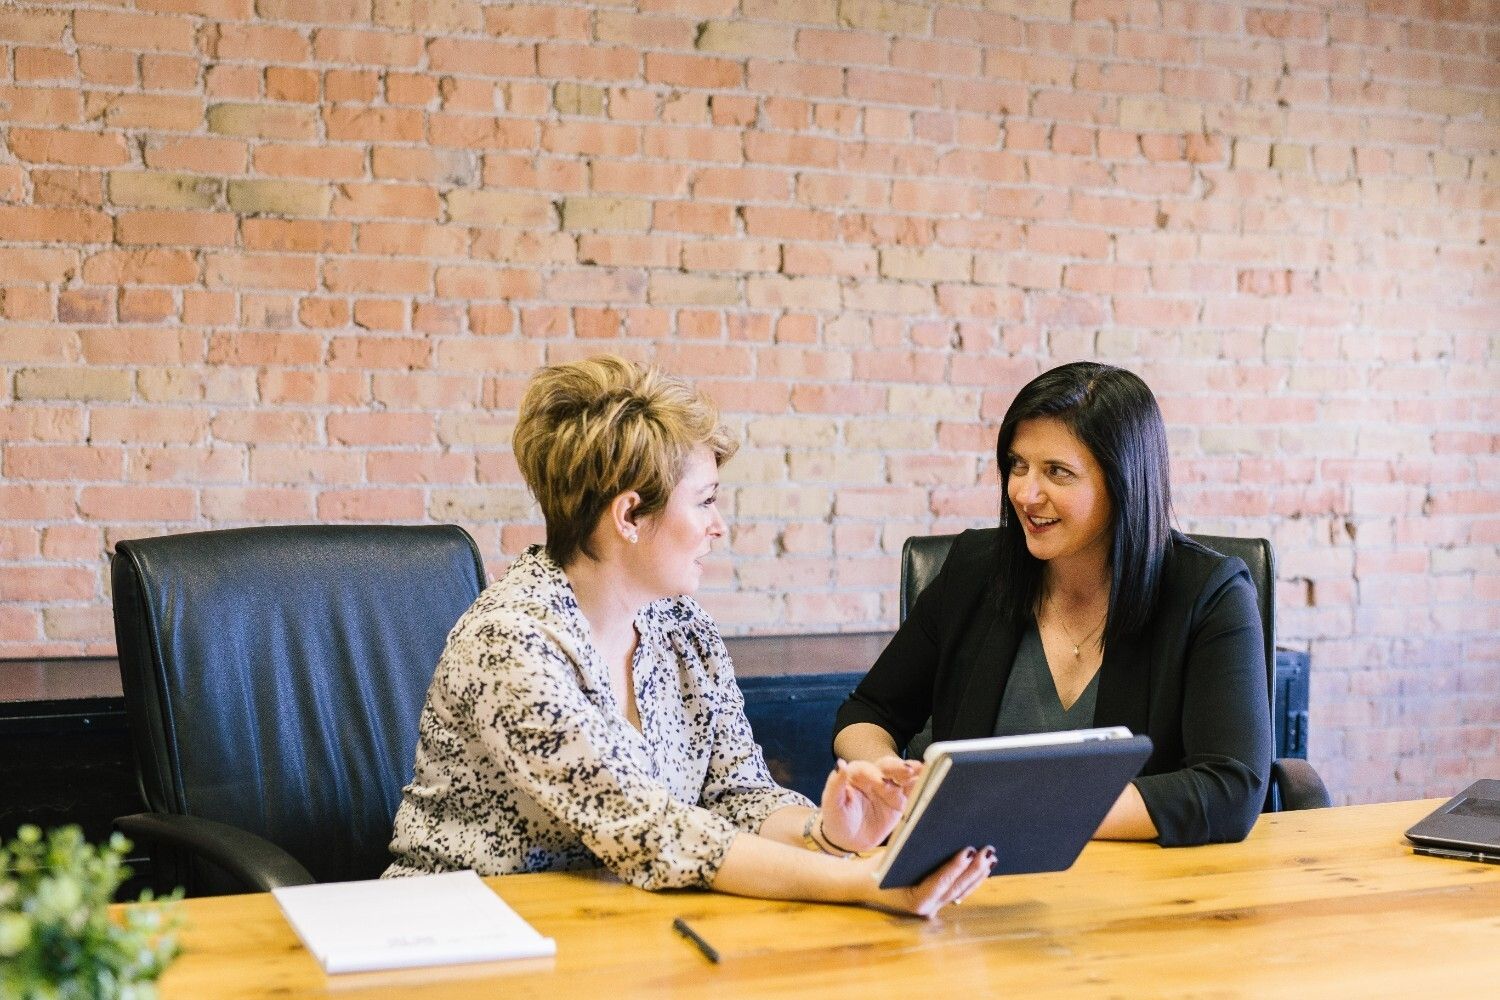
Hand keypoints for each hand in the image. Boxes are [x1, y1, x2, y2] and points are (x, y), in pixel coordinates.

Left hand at [818, 756, 921, 854]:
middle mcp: (875, 777)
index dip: (874, 774)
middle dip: (898, 768)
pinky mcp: (900, 801)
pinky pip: (912, 791)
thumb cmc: (837, 820)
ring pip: (902, 776)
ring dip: (913, 773)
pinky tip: (932, 781)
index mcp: (856, 774)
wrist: (849, 840)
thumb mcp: (832, 804)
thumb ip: (835, 784)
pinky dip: (922, 785)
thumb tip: (840, 764)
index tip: (880, 783)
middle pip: (887, 767)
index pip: (866, 769)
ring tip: (924, 770)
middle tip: (908, 770)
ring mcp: (889, 788)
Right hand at [862, 845, 995, 917]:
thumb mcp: (891, 858)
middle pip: (956, 888)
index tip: (969, 851)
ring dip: (978, 875)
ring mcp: (934, 907)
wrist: (864, 885)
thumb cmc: (877, 868)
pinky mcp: (938, 902)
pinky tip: (983, 868)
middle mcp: (927, 909)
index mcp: (914, 900)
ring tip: (991, 858)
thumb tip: (938, 833)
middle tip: (988, 851)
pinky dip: (971, 880)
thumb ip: (914, 851)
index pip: (939, 883)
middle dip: (974, 870)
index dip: (956, 867)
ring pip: (961, 892)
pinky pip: (958, 892)